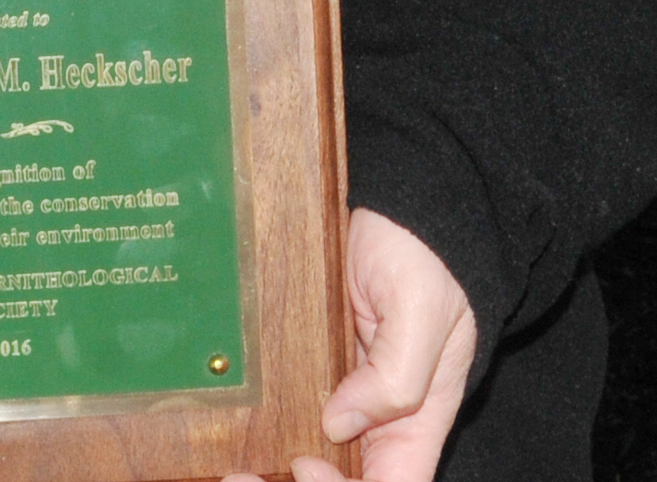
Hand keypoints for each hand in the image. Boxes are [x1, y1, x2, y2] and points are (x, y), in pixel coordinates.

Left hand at [246, 207, 477, 481]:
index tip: (304, 461)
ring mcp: (340, 395)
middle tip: (243, 473)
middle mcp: (377, 419)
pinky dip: (259, 430)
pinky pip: (285, 415)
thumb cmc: (427, 251)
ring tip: (232, 465)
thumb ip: (397, 374)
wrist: (398, 202)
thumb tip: (339, 422)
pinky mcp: (309, 370)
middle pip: (342, 478)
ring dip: (269, 467)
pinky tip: (228, 432)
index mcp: (417, 418)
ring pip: (306, 455)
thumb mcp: (423, 307)